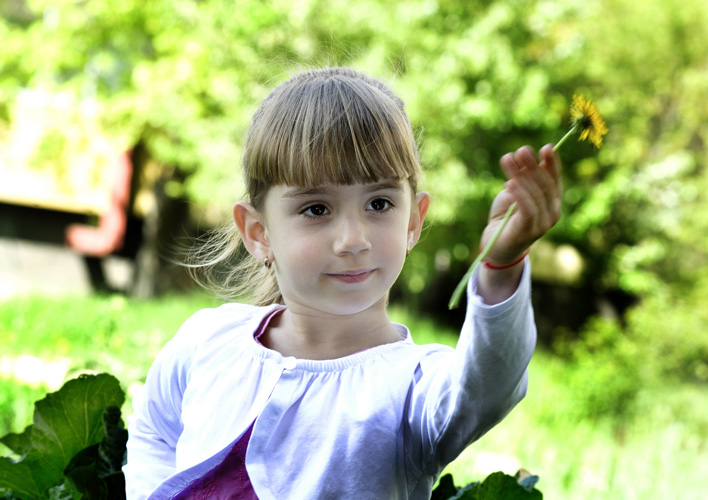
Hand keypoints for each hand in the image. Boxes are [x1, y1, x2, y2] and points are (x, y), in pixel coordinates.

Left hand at [481, 144, 562, 265]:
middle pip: (545, 184)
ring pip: (535, 195)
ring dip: (520, 176)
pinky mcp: (529, 232)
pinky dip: (520, 195)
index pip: (555, 179)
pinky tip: (510, 184)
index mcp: (551, 201)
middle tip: (520, 151)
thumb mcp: (513, 193)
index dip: (552, 163)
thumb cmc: (505, 217)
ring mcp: (543, 224)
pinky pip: (528, 210)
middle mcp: (552, 213)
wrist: (495, 246)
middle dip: (533, 165)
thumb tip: (526, 159)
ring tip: (508, 162)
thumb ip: (521, 179)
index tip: (546, 147)